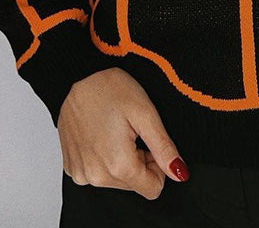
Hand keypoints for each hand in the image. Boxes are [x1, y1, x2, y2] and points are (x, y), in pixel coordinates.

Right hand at [57, 67, 189, 199]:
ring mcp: (81, 174)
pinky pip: (98, 173)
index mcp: (117, 165)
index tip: (149, 142)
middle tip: (132, 131)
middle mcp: (96, 176)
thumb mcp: (145, 113)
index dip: (157, 165)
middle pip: (135, 185)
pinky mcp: (72, 168)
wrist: (75, 76)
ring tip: (115, 130)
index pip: (153, 189)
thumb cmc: (109, 89)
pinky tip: (101, 133)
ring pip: (117, 180)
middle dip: (139, 160)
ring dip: (122, 159)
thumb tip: (179, 172)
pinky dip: (104, 157)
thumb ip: (164, 148)